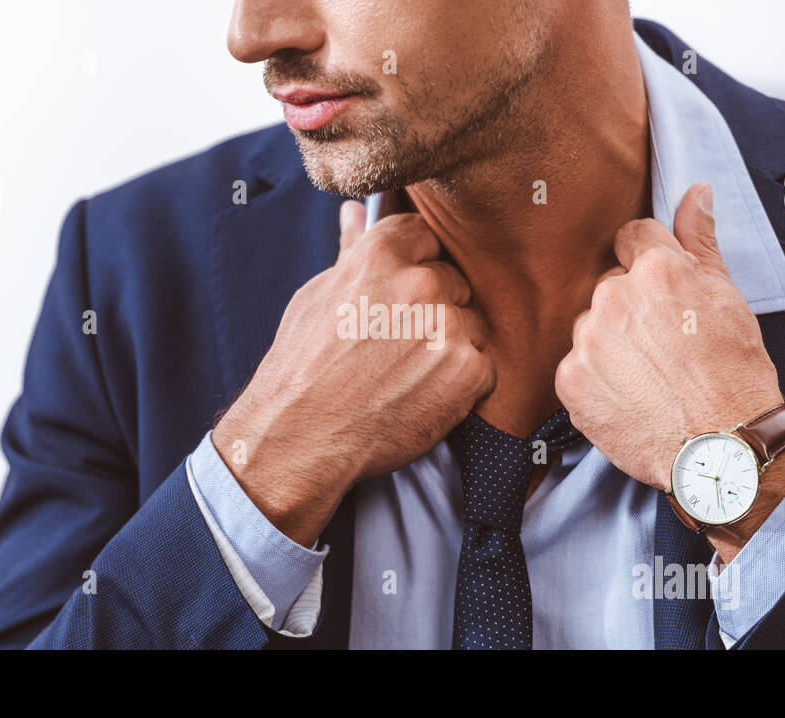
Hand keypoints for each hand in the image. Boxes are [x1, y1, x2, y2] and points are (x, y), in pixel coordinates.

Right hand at [213, 201, 494, 544]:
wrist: (301, 436)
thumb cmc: (301, 367)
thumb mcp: (317, 297)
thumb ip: (351, 252)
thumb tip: (355, 213)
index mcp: (382, 254)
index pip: (426, 236)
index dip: (416, 266)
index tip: (399, 295)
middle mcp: (420, 283)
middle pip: (454, 282)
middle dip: (435, 309)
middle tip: (398, 345)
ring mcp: (448, 326)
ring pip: (471, 324)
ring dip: (450, 347)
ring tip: (407, 374)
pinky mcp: (468, 370)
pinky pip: (483, 367)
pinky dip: (461, 385)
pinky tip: (422, 396)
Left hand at [554, 183, 784, 557]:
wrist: (723, 446)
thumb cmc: (735, 372)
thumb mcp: (728, 297)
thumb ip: (700, 241)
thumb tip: (695, 192)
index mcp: (656, 269)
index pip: (632, 237)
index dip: (651, 265)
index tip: (665, 294)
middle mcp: (614, 296)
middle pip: (610, 285)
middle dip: (632, 307)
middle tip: (665, 344)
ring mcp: (587, 340)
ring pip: (592, 326)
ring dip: (612, 344)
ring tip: (649, 375)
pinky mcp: (570, 380)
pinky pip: (576, 366)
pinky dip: (597, 380)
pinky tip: (629, 396)